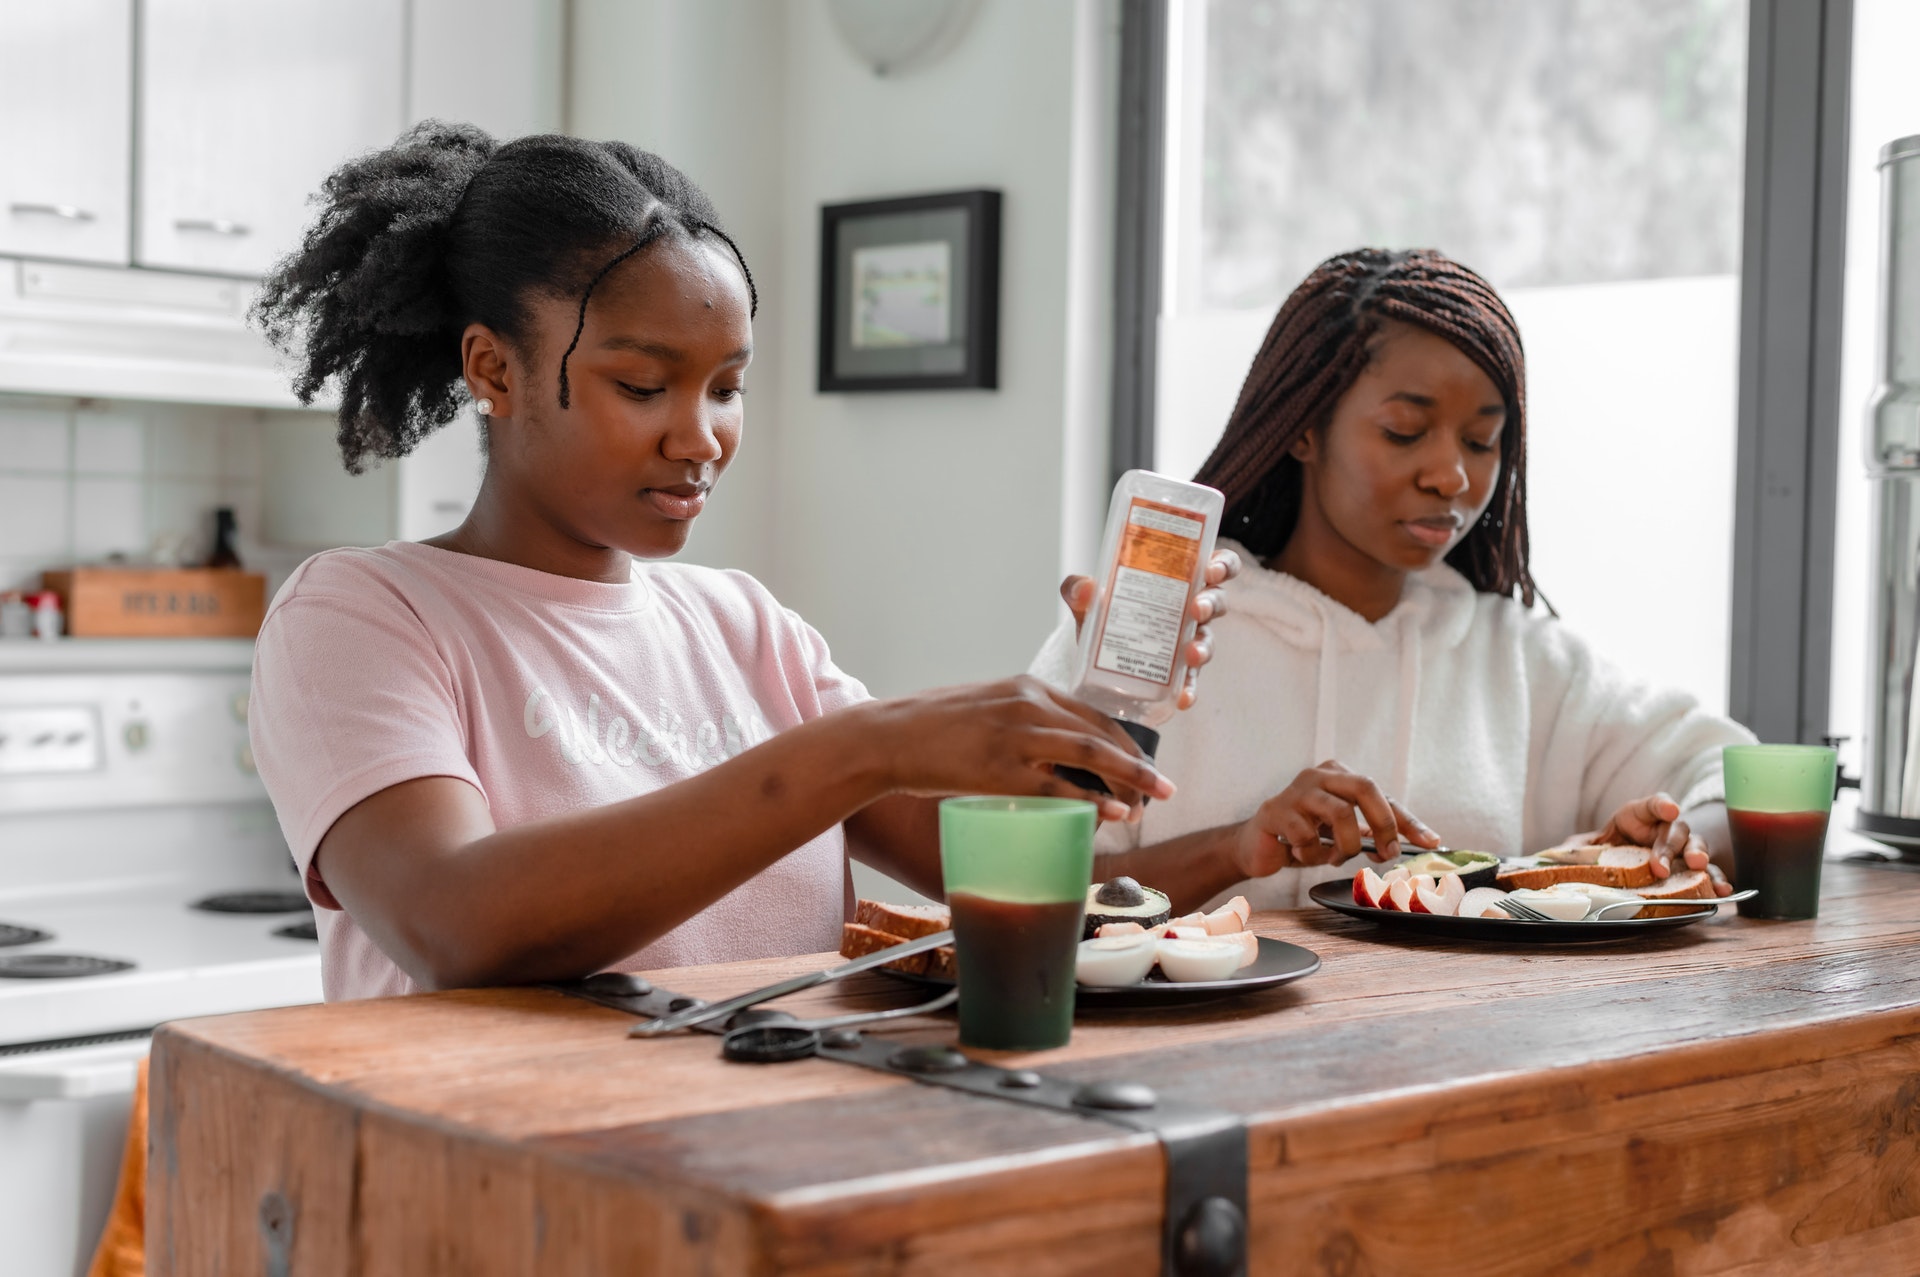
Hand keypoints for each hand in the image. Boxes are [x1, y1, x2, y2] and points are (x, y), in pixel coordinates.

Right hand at [862, 676, 1175, 822]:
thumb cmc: (931, 729)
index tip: (1142, 763)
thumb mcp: (984, 709)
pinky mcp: (1000, 770)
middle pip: (1100, 732)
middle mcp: (1027, 705)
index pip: (1090, 712)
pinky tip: (1112, 813)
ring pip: (1089, 754)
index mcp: (1025, 688)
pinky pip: (1057, 787)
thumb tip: (1044, 755)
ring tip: (1149, 803)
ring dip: (1127, 780)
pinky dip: (1091, 800)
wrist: (887, 737)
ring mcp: (1015, 736)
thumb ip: (1018, 724)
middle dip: (1137, 763)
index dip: (1123, 742)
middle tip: (1162, 788)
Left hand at [1060, 546, 1242, 709]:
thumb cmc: (1105, 612)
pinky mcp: (1177, 672)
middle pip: (1216, 601)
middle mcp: (1190, 608)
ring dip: (1204, 647)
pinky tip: (1183, 698)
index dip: (1222, 565)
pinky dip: (1189, 688)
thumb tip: (1081, 588)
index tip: (1211, 569)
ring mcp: (1187, 641)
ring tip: (1191, 654)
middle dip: (1211, 603)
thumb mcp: (1090, 598)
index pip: (1216, 565)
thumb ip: (1080, 589)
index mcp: (1180, 579)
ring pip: (1208, 640)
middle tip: (1197, 608)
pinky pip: (1190, 680)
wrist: (1093, 653)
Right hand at [1229, 760, 1440, 877]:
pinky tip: (1302, 854)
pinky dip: (1312, 854)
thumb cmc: (1305, 835)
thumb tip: (1423, 842)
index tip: (1430, 841)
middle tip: (1386, 853)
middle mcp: (1319, 775)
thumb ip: (1375, 833)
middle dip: (1383, 823)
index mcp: (1339, 774)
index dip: (1408, 820)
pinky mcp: (1276, 810)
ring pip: (1340, 813)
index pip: (1382, 794)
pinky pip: (1307, 837)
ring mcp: (1296, 791)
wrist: (1258, 846)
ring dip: (1345, 845)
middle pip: (1365, 787)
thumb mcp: (1344, 832)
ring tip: (1334, 856)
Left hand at [1581, 793, 1729, 893]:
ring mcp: (1682, 846)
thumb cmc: (1612, 846)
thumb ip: (1577, 847)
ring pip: (1696, 845)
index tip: (1668, 808)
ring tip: (1698, 867)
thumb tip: (1554, 855)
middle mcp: (1664, 827)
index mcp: (1640, 815)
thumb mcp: (1591, 845)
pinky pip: (1709, 871)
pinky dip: (1716, 878)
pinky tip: (1722, 889)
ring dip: (1698, 856)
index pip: (1652, 804)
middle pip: (1674, 829)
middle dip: (1669, 845)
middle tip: (1661, 864)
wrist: (1627, 861)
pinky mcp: (1692, 867)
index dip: (1661, 805)